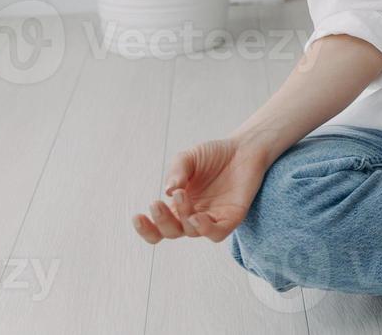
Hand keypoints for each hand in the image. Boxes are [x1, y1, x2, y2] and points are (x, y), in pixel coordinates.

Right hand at [131, 137, 269, 244]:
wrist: (244, 147)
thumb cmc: (214, 155)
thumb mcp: (188, 158)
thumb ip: (177, 172)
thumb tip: (168, 191)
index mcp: (179, 206)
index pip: (158, 227)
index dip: (146, 229)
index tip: (137, 216)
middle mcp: (194, 215)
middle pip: (172, 232)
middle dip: (162, 220)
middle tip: (157, 202)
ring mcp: (213, 218)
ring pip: (192, 232)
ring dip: (184, 218)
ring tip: (182, 196)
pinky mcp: (232, 217)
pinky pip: (217, 233)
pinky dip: (206, 229)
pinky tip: (197, 217)